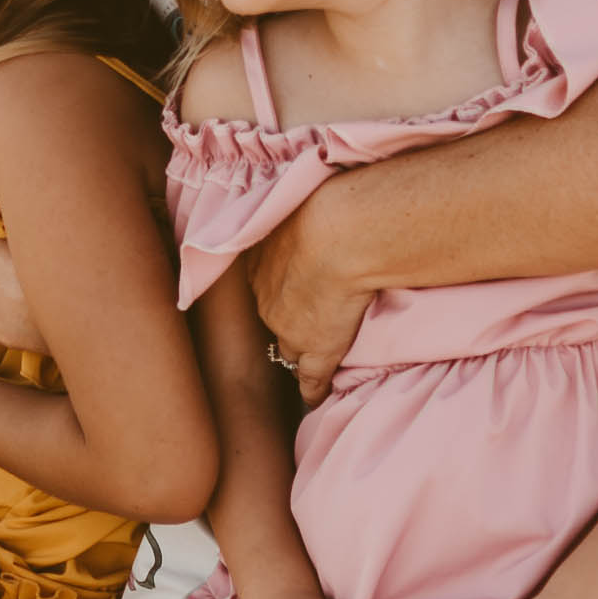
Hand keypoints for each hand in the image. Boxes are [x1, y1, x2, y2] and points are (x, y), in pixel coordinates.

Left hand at [241, 174, 382, 400]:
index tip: (292, 286)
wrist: (337, 234)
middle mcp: (267, 299)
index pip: (266, 283)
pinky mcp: (317, 350)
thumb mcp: (298, 202)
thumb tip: (312, 201)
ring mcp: (290, 329)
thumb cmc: (322, 207)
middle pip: (273, 316)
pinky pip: (311, 379)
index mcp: (260, 262)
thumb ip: (299, 214)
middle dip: (285, 317)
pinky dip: (314, 389)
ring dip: (297, 351)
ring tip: (307, 360)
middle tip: (304, 316)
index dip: (280, 287)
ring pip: (288, 347)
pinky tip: (318, 397)